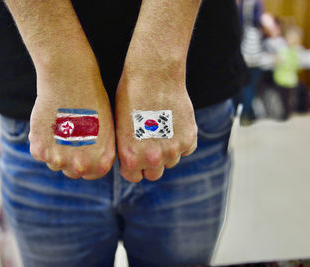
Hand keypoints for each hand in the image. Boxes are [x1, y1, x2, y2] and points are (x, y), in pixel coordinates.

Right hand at [29, 67, 115, 179]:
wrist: (71, 81)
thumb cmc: (92, 101)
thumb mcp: (106, 130)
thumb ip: (98, 151)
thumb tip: (88, 162)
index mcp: (102, 162)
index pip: (91, 173)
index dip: (87, 162)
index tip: (83, 150)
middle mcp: (81, 166)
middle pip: (71, 171)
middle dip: (70, 158)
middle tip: (70, 136)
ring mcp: (59, 160)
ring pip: (54, 162)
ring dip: (55, 150)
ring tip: (60, 126)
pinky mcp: (40, 151)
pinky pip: (40, 152)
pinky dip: (42, 141)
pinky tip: (49, 122)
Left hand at [115, 66, 197, 182]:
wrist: (154, 74)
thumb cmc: (130, 96)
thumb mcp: (120, 126)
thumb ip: (128, 149)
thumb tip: (133, 162)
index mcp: (130, 157)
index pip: (133, 177)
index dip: (133, 166)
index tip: (135, 156)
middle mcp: (152, 158)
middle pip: (154, 174)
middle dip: (150, 163)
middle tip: (148, 144)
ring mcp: (173, 149)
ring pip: (171, 161)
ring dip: (166, 151)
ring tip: (159, 129)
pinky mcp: (189, 138)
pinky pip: (186, 148)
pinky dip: (181, 140)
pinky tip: (172, 123)